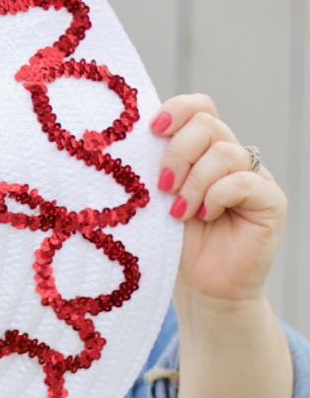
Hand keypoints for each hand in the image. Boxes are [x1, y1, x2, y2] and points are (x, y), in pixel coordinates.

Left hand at [149, 93, 287, 308]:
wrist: (202, 290)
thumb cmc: (172, 245)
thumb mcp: (155, 201)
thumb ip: (151, 169)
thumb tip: (126, 141)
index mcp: (201, 151)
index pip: (199, 107)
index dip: (177, 109)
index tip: (151, 130)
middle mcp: (230, 157)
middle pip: (208, 123)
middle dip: (177, 152)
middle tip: (162, 186)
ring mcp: (253, 177)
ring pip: (225, 152)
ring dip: (194, 182)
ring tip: (179, 213)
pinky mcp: (270, 201)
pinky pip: (245, 181)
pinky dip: (217, 196)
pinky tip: (203, 216)